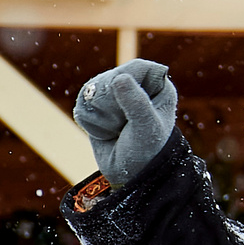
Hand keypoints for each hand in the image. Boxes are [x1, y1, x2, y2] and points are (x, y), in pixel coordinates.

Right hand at [72, 58, 177, 189]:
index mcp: (158, 88)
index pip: (139, 67)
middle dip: (109, 97)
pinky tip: (100, 130)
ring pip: (95, 86)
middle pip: (113, 74)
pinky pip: (84, 100)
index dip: (127, 79)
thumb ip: (136, 102)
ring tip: (110, 128)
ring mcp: (118, 98)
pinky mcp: (101, 109)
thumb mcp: (145, 128)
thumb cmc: (146, 153)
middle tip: (117, 121)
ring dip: (97, 108)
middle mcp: (139, 89)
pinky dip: (88, 115)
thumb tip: (119, 77)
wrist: (129, 177)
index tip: (122, 100)